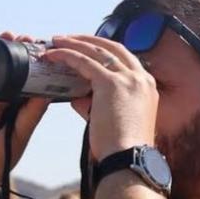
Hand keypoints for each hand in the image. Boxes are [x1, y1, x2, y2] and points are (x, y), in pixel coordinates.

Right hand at [0, 32, 50, 178]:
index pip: (28, 74)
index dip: (34, 59)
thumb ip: (33, 112)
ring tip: (4, 35)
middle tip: (23, 37)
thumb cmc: (1, 154)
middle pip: (9, 64)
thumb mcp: (22, 130)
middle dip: (15, 47)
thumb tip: (48, 90)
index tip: (41, 45)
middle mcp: (2, 94)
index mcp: (19, 101)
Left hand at [42, 35, 157, 160]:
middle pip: (112, 47)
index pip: (125, 59)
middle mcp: (140, 78)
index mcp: (147, 86)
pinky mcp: (110, 83)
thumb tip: (76, 98)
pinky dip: (66, 55)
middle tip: (68, 38)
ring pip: (97, 50)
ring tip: (56, 41)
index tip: (87, 49)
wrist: (128, 159)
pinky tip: (52, 55)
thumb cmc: (120, 148)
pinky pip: (84, 61)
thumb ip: (95, 105)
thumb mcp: (112, 120)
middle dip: (88, 40)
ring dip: (74, 43)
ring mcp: (128, 78)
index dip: (104, 51)